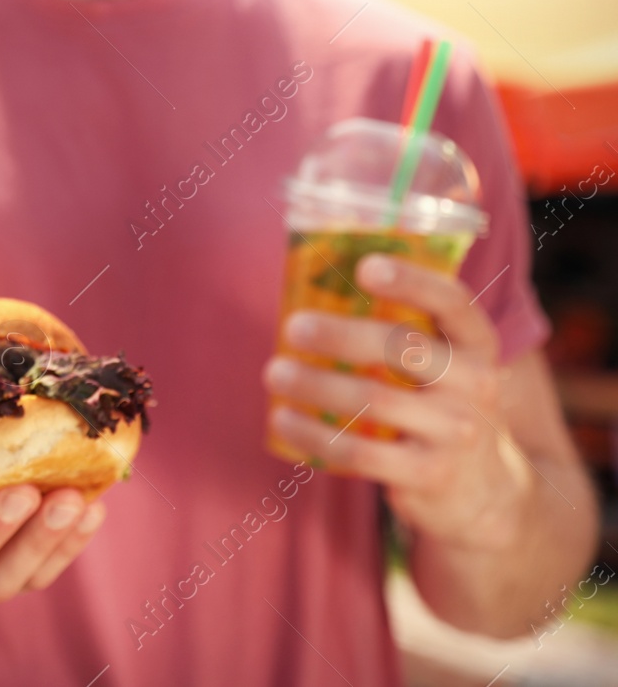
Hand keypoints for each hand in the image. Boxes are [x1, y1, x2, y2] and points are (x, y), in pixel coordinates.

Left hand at [263, 254, 531, 547]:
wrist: (482, 489)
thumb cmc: (437, 403)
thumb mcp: (440, 363)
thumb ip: (398, 328)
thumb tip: (310, 283)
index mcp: (474, 343)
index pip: (451, 302)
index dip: (411, 280)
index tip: (364, 267)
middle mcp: (475, 383)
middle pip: (401, 348)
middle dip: (340, 335)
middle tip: (293, 327)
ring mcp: (456, 432)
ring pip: (374, 400)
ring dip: (315, 384)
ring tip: (274, 373)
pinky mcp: (430, 474)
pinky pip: (361, 452)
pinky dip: (314, 434)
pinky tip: (283, 419)